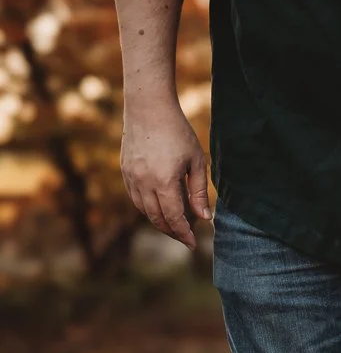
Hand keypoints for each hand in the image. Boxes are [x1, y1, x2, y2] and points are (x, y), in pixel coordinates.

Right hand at [120, 102, 209, 247]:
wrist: (148, 108)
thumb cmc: (178, 132)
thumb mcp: (196, 161)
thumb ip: (199, 192)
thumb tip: (204, 218)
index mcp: (164, 181)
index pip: (174, 217)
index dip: (184, 234)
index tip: (193, 244)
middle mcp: (144, 182)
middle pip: (157, 218)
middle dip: (172, 232)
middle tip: (185, 239)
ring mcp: (131, 176)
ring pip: (143, 210)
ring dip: (158, 222)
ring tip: (174, 227)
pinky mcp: (125, 170)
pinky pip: (134, 198)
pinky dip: (146, 209)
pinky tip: (158, 210)